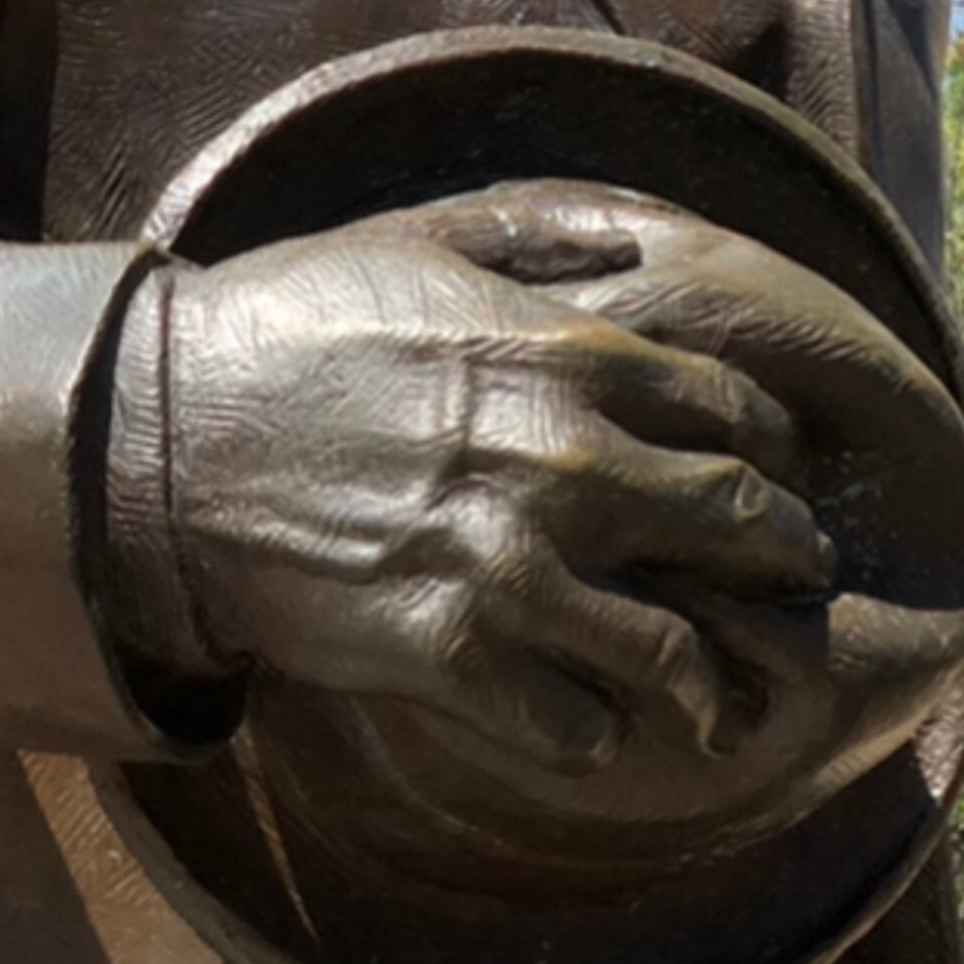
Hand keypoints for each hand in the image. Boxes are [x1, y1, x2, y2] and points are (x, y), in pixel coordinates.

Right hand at [158, 209, 834, 779]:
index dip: (773, 443)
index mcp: (571, 357)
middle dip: (786, 554)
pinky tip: (595, 725)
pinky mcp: (447, 655)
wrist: (161, 437)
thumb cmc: (292, 323)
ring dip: (710, 677)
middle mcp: (565, 463)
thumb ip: (543, 232)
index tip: (780, 467)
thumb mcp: (426, 236)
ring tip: (725, 701)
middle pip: (735, 522)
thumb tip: (636, 234)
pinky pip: (569, 721)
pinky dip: (593, 730)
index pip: (735, 408)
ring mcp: (511, 566)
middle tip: (802, 576)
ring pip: (670, 646)